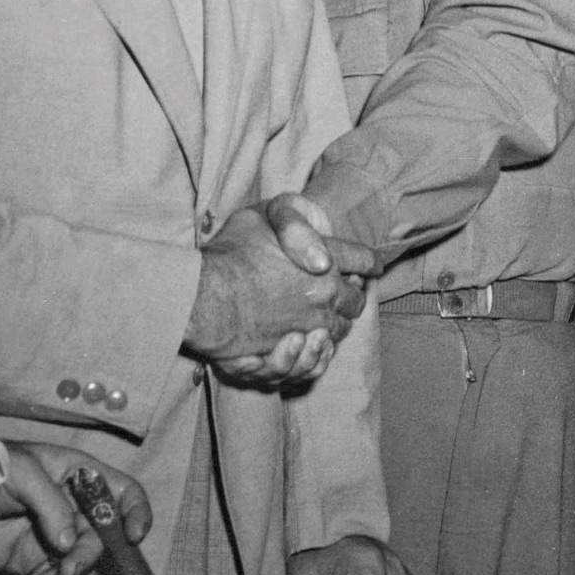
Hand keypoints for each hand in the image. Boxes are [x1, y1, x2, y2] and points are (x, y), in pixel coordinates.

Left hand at [0, 442, 151, 574]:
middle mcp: (72, 508)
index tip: (134, 537)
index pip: (121, 492)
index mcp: (78, 476)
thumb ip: (52, 504)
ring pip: (80, 563)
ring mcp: (53, 537)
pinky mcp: (31, 562)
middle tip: (68, 569)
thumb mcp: (24, 472)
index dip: (136, 512)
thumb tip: (69, 542)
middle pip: (102, 536)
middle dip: (89, 555)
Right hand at [186, 200, 370, 382]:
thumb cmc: (231, 252)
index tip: (372, 265)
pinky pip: (318, 360)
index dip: (369, 261)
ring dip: (337, 324)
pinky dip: (319, 352)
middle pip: (356, 301)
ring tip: (325, 318)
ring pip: (339, 331)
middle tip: (347, 291)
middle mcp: (325, 295)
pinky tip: (311, 342)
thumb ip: (298, 221)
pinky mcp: (291, 352)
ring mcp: (309, 325)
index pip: (363, 260)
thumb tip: (325, 256)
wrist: (202, 295)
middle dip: (354, 295)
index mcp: (326, 259)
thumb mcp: (266, 214)